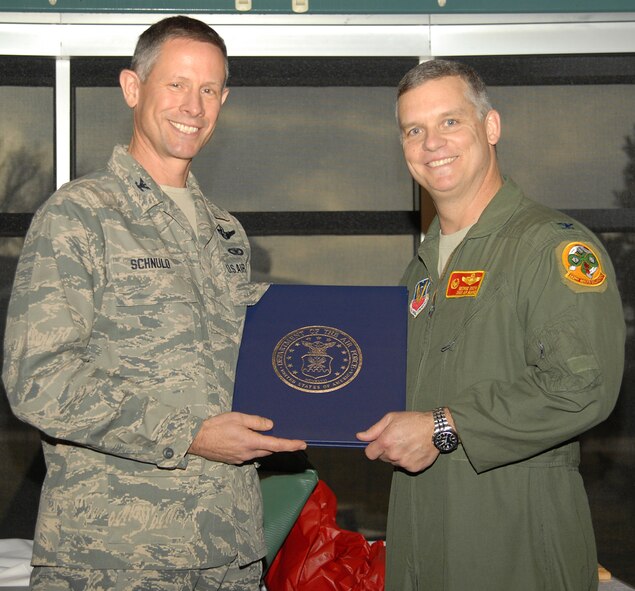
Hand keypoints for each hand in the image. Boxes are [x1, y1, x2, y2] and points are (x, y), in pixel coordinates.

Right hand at [188, 412, 306, 464]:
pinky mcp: (233, 460)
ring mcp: (240, 459)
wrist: (196, 440)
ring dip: (263, 446)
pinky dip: (251, 448)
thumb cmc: (216, 426)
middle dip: (276, 444)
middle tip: (281, 435)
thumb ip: (256, 422)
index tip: (302, 445)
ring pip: (258, 453)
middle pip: (268, 450)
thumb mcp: (238, 418)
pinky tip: (242, 439)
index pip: (276, 445)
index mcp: (251, 442)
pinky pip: (248, 455)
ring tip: (256, 434)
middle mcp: (248, 453)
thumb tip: (270, 426)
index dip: (291, 445)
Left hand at [356, 411, 438, 472]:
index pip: (370, 454)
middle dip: (386, 450)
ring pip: (394, 462)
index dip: (373, 448)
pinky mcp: (414, 468)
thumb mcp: (391, 418)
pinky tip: (414, 449)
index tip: (379, 443)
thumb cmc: (413, 421)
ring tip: (407, 443)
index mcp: (386, 442)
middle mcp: (394, 455)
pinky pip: (405, 466)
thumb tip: (360, 437)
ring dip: (397, 455)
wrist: (435, 429)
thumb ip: (373, 430)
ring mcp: (404, 463)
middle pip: (382, 458)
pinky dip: (408, 459)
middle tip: (397, 439)